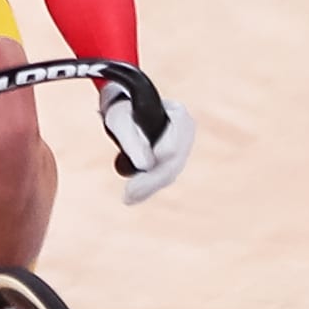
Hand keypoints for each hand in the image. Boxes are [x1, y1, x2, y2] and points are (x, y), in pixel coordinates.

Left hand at [100, 82, 192, 203]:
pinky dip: (147, 188)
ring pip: (169, 173)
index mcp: (180, 116)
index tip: (146, 167)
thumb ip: (133, 139)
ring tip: (128, 198)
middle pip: (174, 161)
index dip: (162, 156)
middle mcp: (186, 134)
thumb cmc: (122, 110)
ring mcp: (182, 148)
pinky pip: (161, 177)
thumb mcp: (121, 119)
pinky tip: (131, 199)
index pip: (176, 140)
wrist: (124, 111)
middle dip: (152, 179)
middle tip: (129, 193)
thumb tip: (146, 166)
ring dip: (148, 187)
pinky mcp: (171, 161)